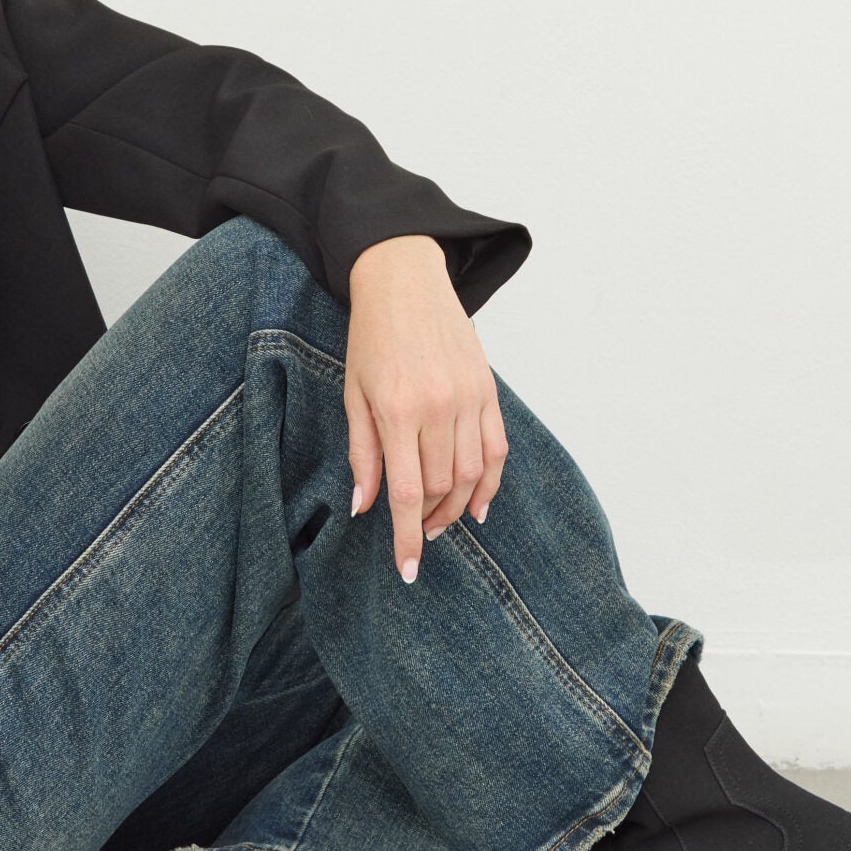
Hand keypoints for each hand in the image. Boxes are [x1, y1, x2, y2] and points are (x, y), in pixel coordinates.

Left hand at [343, 234, 508, 583]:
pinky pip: (496, 449)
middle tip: (418, 537)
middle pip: (443, 487)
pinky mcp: (488, 390)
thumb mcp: (353, 394)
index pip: (409, 493)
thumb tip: (364, 507)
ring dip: (458, 507)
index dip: (407, 538)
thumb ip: (362, 453)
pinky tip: (478, 504)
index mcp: (398, 410)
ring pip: (472, 474)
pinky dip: (490, 482)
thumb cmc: (372, 337)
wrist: (405, 281)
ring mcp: (469, 398)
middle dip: (430, 522)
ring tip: (442, 523)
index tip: (407, 570)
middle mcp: (439, 407)